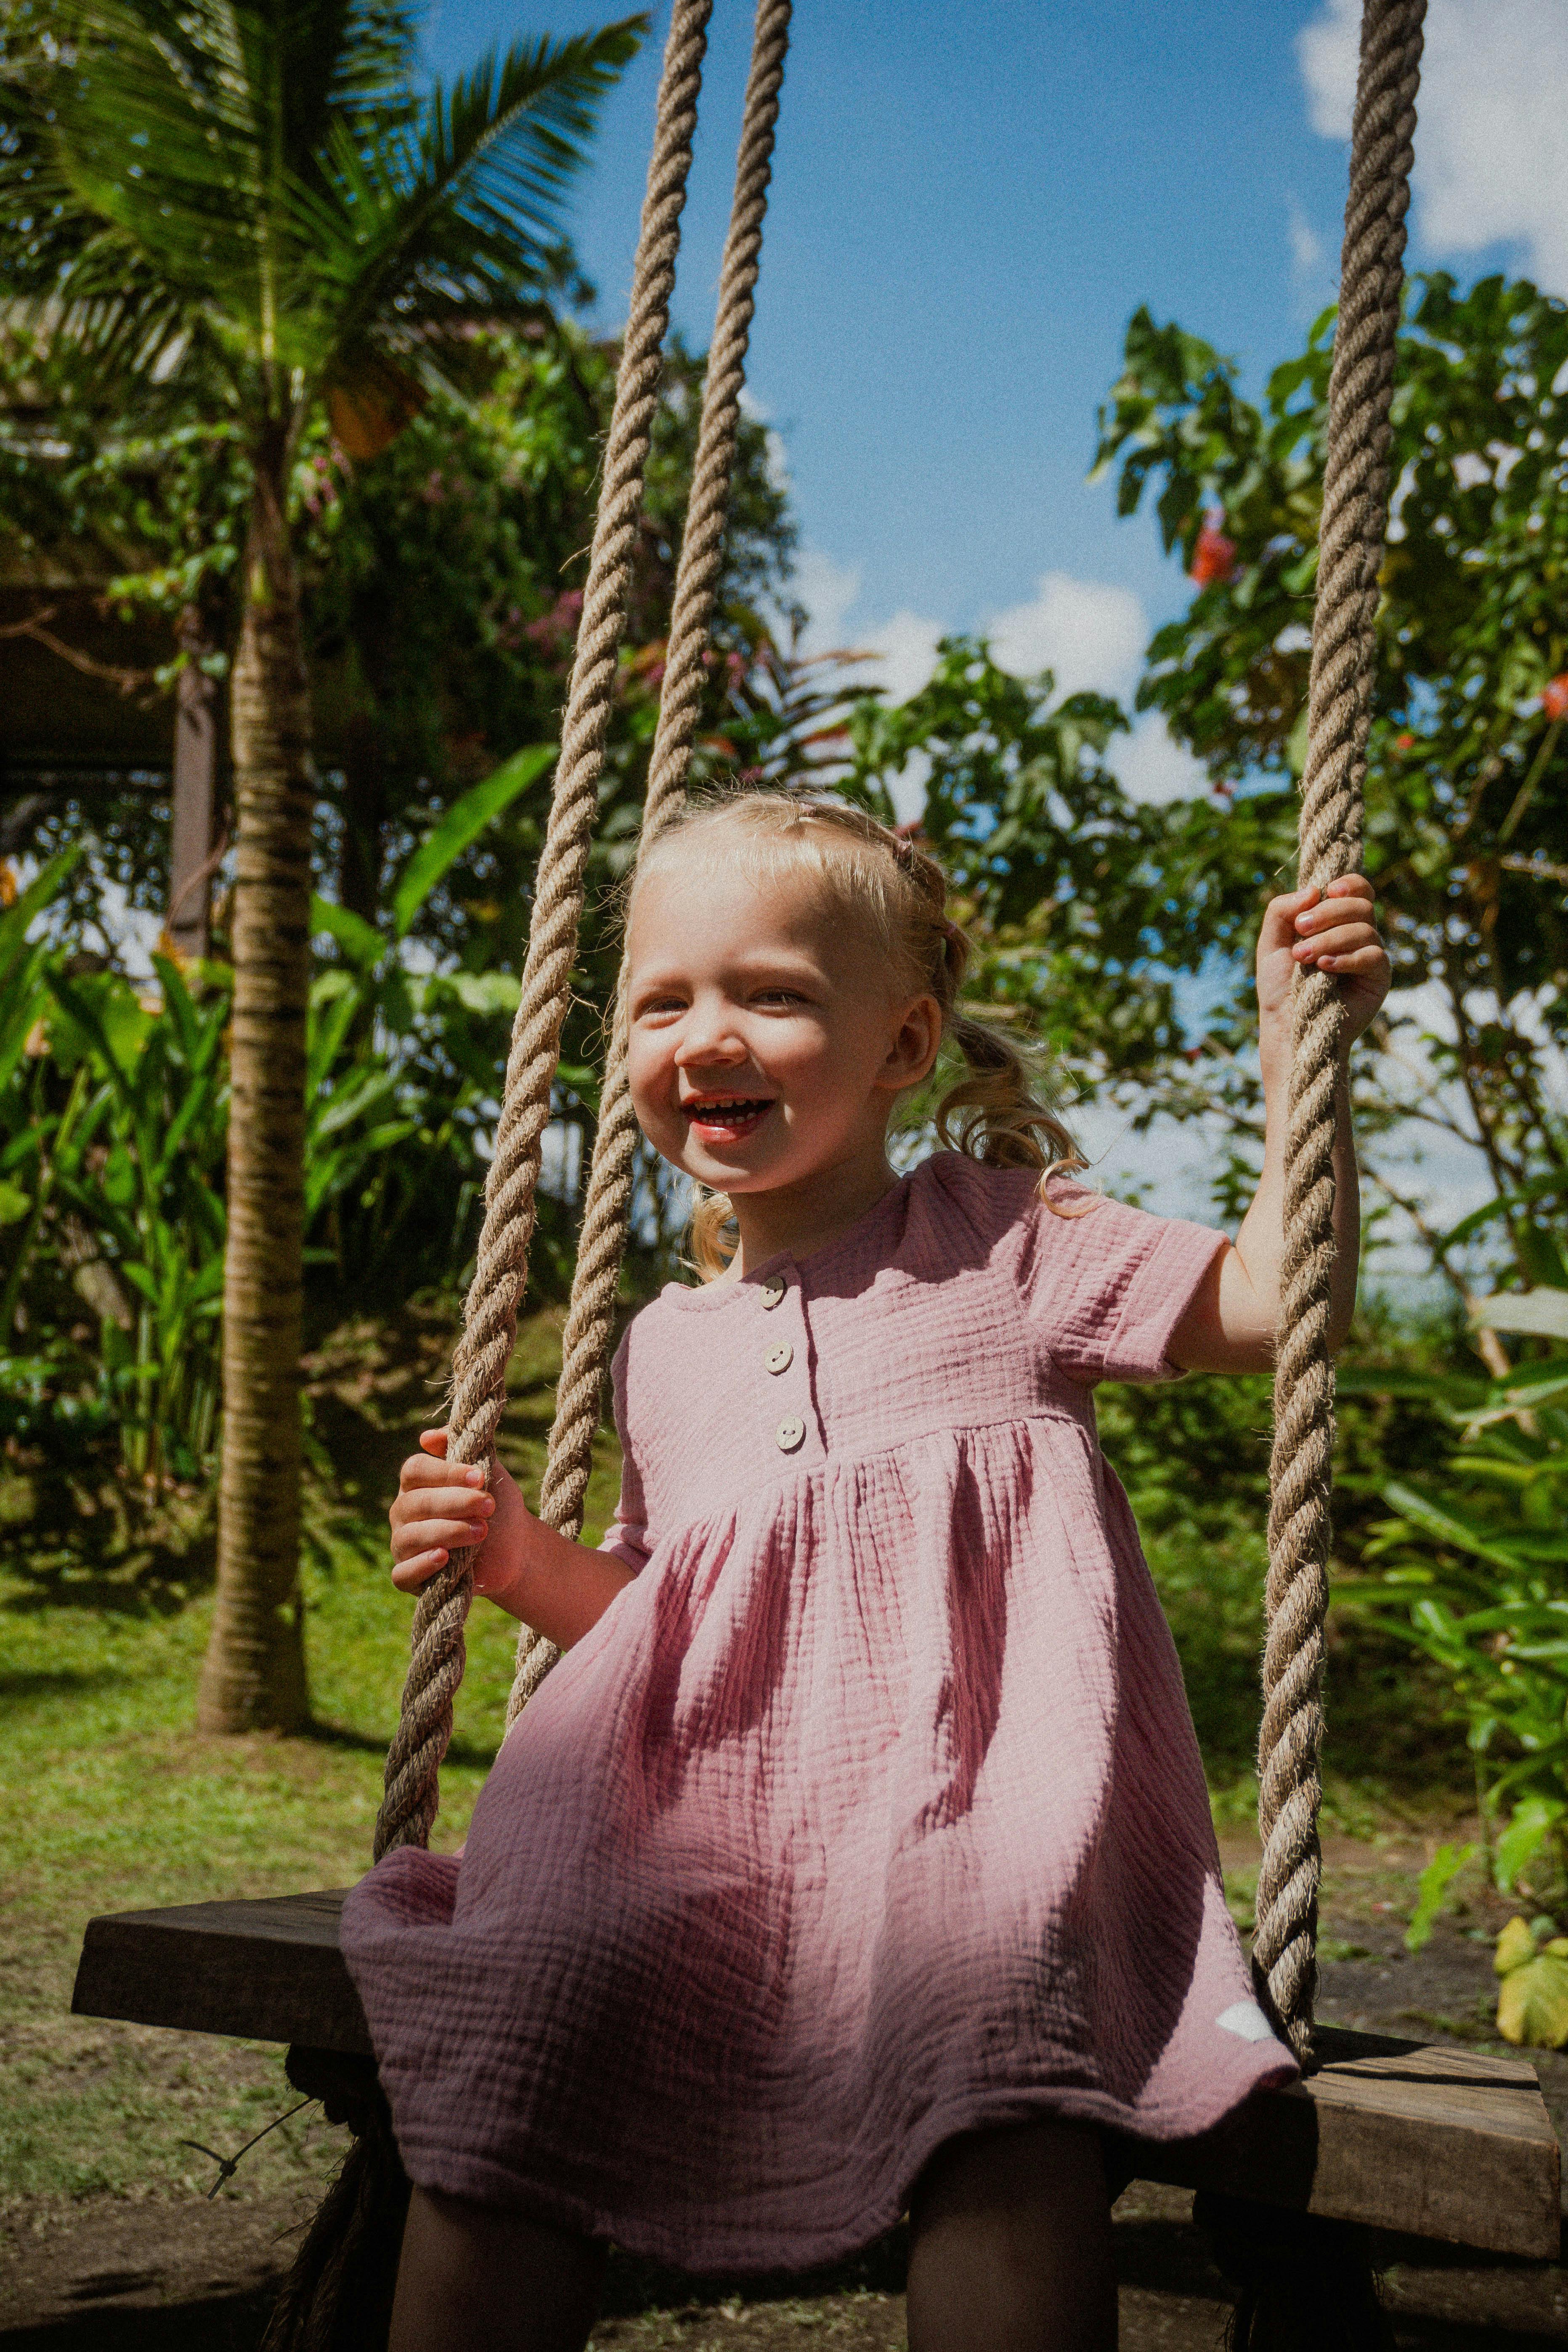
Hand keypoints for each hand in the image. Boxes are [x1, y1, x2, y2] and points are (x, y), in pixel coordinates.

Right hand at [387, 1428, 525, 1599]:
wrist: (515, 1549)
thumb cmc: (497, 1507)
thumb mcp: (489, 1473)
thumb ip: (464, 1448)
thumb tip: (426, 1437)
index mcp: (417, 1484)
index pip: (414, 1470)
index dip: (445, 1472)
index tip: (479, 1477)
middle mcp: (404, 1513)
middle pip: (415, 1503)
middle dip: (455, 1503)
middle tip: (488, 1506)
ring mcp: (403, 1545)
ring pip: (410, 1537)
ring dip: (448, 1532)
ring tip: (481, 1532)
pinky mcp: (410, 1578)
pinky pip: (401, 1574)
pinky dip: (421, 1566)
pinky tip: (444, 1557)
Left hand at [1256, 877, 1389, 1050]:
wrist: (1286, 1025)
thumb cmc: (1280, 986)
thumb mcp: (1271, 943)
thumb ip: (1282, 910)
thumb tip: (1314, 890)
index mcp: (1336, 922)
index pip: (1357, 891)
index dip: (1349, 885)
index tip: (1328, 891)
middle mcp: (1357, 935)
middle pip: (1361, 905)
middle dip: (1328, 913)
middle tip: (1301, 930)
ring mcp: (1369, 956)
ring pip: (1364, 929)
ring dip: (1330, 938)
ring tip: (1303, 957)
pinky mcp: (1378, 978)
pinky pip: (1373, 956)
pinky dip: (1346, 958)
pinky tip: (1325, 967)